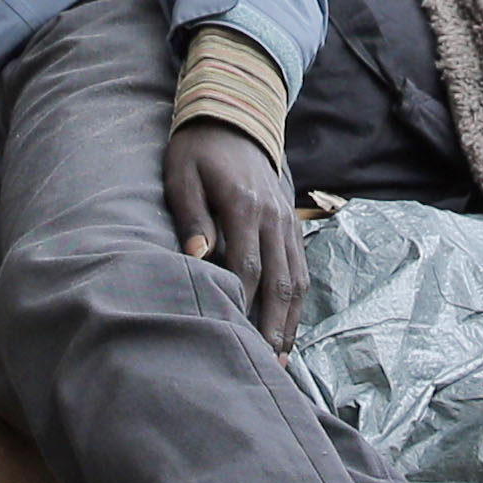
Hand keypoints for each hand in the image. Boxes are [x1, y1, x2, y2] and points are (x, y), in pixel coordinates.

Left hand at [164, 121, 301, 351]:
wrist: (235, 117)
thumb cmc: (198, 150)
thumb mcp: (182, 175)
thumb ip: (191, 216)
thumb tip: (197, 255)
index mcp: (244, 205)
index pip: (247, 265)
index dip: (243, 304)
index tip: (235, 336)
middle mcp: (274, 217)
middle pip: (279, 280)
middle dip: (273, 325)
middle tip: (266, 365)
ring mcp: (287, 221)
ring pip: (296, 279)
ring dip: (290, 320)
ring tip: (281, 358)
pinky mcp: (291, 224)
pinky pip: (300, 268)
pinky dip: (297, 302)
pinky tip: (288, 327)